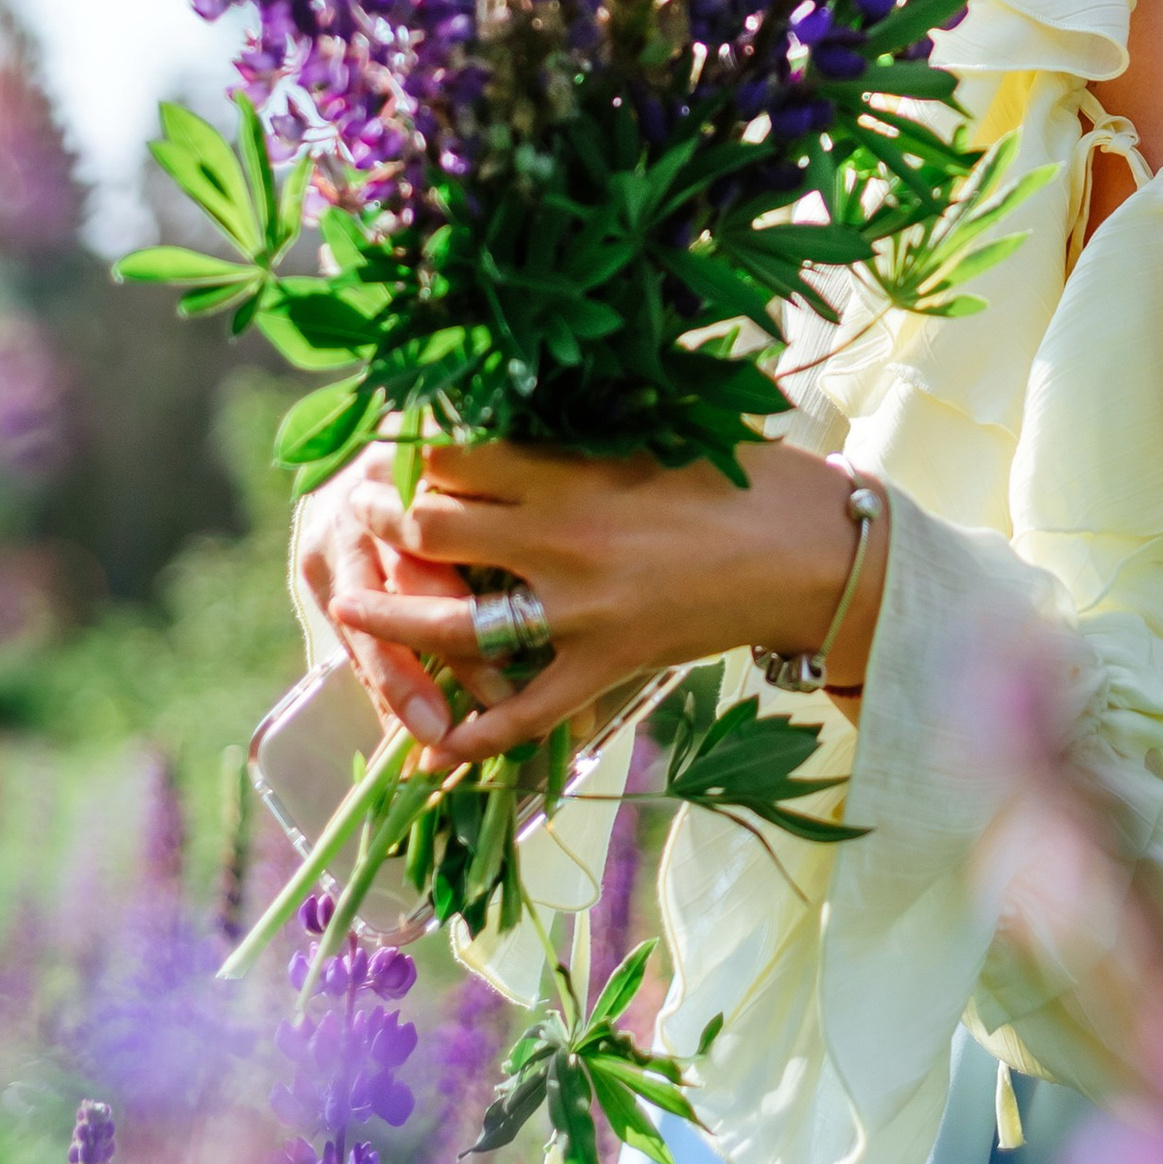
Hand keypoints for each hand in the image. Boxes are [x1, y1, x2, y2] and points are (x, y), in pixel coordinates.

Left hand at [323, 438, 887, 770]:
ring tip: (350, 608)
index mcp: (576, 473)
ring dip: (390, 619)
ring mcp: (578, 613)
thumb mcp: (659, 437)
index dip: (409, 450)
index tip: (390, 443)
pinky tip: (436, 741)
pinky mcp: (605, 667)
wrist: (812, 553)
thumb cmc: (748, 478)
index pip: (457, 458)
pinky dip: (475, 733)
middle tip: (364, 509)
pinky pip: (524, 713)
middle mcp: (561, 542)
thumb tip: (511, 422)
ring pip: (453, 625)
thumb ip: (580, 442)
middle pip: (432, 531)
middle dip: (385, 519)